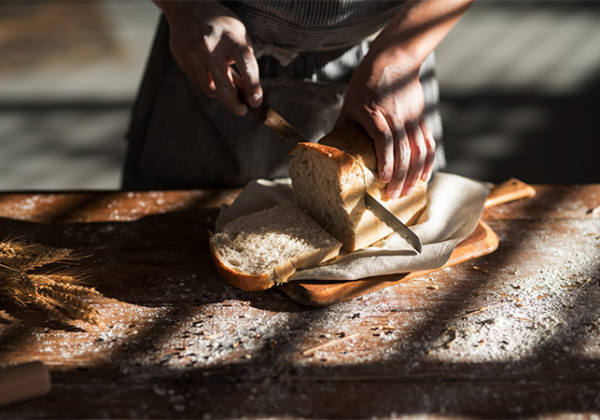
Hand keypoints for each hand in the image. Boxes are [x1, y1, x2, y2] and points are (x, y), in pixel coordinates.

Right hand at [159, 1, 261, 115]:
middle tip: (243, 111)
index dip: (253, 86)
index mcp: (230, 36)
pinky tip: (215, 78)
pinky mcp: (184, 61)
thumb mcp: (239, 33)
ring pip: (210, 88)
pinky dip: (210, 85)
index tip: (256, 102)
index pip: (246, 64)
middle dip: (234, 104)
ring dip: (222, 95)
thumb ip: (245, 59)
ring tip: (230, 92)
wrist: (186, 7)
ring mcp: (194, 55)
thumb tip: (248, 91)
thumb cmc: (221, 24)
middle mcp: (210, 46)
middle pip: (223, 85)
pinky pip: (200, 82)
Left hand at [335, 54, 435, 199]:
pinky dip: (427, 162)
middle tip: (393, 196)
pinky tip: (424, 177)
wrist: (394, 60)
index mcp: (375, 114)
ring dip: (414, 174)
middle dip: (400, 177)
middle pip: (403, 151)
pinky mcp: (420, 118)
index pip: (384, 140)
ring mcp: (411, 118)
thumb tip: (332, 150)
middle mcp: (396, 117)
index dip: (386, 161)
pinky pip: (427, 143)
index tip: (383, 180)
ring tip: (408, 192)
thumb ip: (343, 127)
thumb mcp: (349, 104)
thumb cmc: (366, 82)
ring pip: (418, 151)